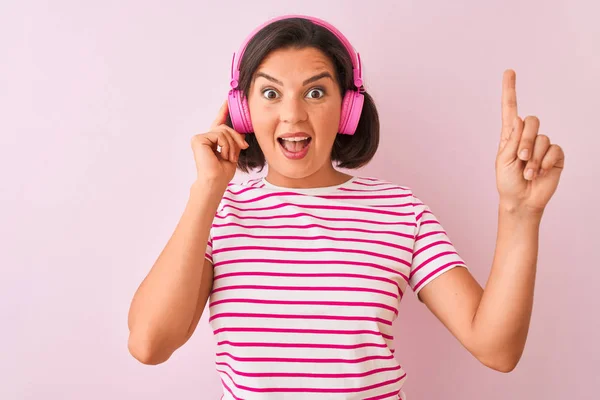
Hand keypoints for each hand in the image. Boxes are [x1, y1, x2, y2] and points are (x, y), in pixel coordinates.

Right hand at [190, 100, 248, 185]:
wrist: (215, 181)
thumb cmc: (222, 172)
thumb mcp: (233, 153)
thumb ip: (235, 141)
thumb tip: (241, 132)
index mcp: (212, 141)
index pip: (219, 123)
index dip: (223, 111)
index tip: (228, 100)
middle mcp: (205, 138)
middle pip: (226, 127)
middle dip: (236, 138)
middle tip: (242, 148)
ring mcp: (200, 138)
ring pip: (224, 131)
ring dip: (231, 145)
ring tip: (228, 157)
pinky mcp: (198, 139)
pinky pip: (219, 135)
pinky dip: (225, 145)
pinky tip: (221, 155)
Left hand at [496, 69, 564, 214]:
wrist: (521, 200)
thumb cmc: (507, 182)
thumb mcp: (504, 160)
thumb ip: (513, 140)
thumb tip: (520, 119)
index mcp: (510, 136)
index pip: (510, 110)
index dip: (510, 91)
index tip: (509, 72)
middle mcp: (527, 137)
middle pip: (532, 121)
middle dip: (526, 140)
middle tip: (521, 158)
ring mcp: (542, 145)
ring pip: (542, 138)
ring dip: (534, 158)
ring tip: (528, 173)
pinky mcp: (555, 155)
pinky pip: (554, 149)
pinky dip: (545, 162)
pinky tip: (539, 172)